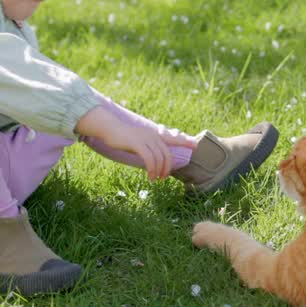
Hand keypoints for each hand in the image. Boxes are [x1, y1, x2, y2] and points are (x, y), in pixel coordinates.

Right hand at [76, 106, 195, 180]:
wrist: (109, 127)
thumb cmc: (122, 136)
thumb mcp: (138, 140)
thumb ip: (147, 146)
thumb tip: (153, 156)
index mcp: (154, 134)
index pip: (173, 137)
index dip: (185, 141)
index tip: (196, 145)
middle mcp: (153, 135)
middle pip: (167, 154)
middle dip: (167, 168)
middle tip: (163, 178)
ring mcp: (146, 138)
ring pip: (159, 158)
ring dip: (159, 171)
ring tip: (155, 179)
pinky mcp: (138, 143)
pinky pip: (150, 159)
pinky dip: (152, 169)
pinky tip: (149, 176)